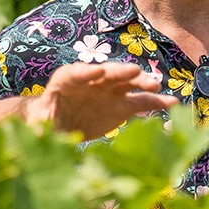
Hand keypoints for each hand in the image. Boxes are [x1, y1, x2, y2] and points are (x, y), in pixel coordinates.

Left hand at [32, 62, 178, 139]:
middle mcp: (90, 81)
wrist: (58, 126)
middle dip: (119, 72)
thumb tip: (37, 137)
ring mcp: (109, 91)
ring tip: (156, 85)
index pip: (74, 73)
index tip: (97, 71)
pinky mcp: (122, 106)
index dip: (85, 72)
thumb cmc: (44, 124)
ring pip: (127, 83)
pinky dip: (155, 101)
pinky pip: (141, 101)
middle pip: (105, 73)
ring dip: (141, 82)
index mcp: (64, 82)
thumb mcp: (39, 127)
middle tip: (134, 72)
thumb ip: (41, 130)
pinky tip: (171, 103)